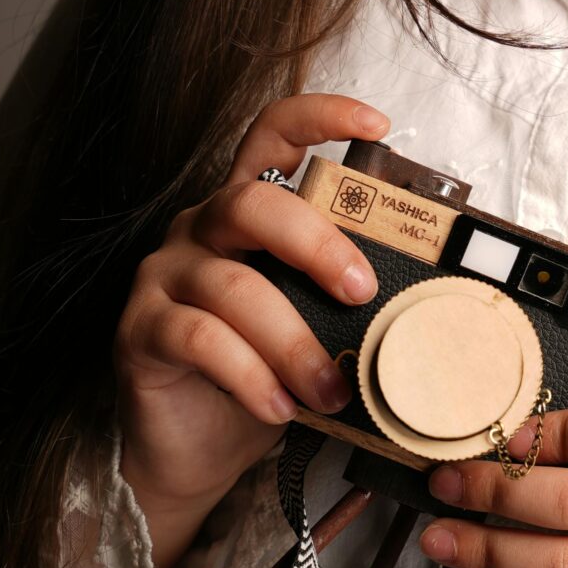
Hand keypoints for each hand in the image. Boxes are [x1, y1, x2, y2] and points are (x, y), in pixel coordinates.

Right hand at [111, 92, 386, 567]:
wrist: (192, 450)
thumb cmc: (262, 374)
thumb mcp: (313, 323)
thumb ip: (344, 295)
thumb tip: (428, 302)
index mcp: (248, 212)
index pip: (272, 136)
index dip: (320, 117)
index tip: (378, 125)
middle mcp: (201, 229)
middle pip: (252, 203)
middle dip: (317, 244)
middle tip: (361, 292)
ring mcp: (164, 275)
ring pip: (233, 286)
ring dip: (293, 341)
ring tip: (331, 390)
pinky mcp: (139, 329)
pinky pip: (199, 338)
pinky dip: (249, 375)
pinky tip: (280, 407)